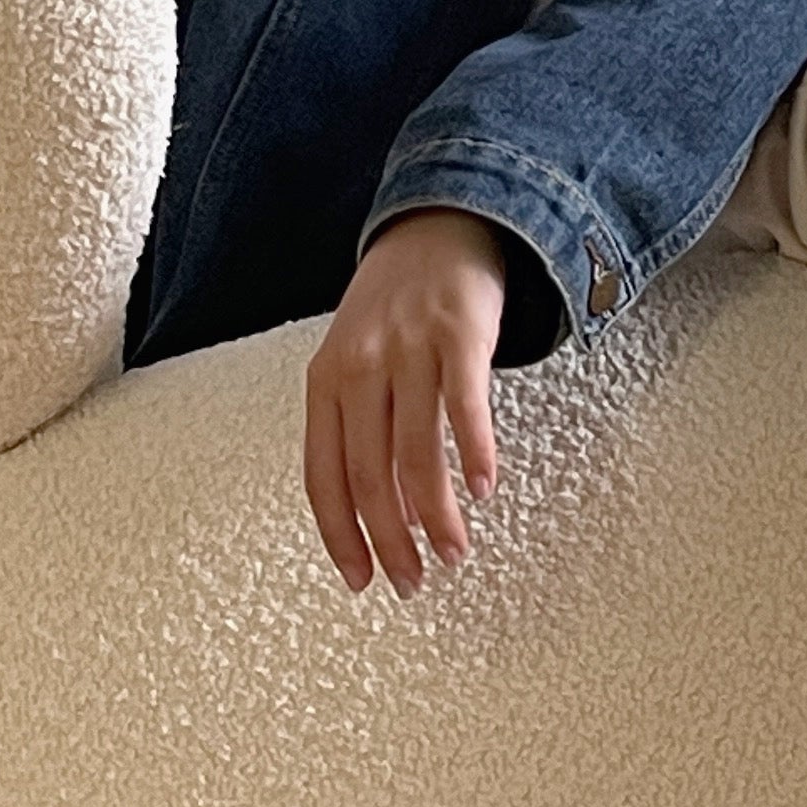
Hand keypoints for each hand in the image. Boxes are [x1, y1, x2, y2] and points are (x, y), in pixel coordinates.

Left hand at [303, 209, 509, 594]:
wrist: (438, 224)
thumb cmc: (396, 309)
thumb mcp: (357, 363)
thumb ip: (364, 431)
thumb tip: (392, 517)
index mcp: (324, 382)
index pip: (322, 476)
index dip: (341, 535)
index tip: (362, 581)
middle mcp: (359, 366)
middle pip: (368, 474)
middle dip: (391, 540)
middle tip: (413, 581)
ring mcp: (408, 348)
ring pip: (416, 451)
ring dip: (437, 514)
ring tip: (454, 552)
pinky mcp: (459, 333)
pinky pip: (464, 405)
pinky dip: (475, 453)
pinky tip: (485, 489)